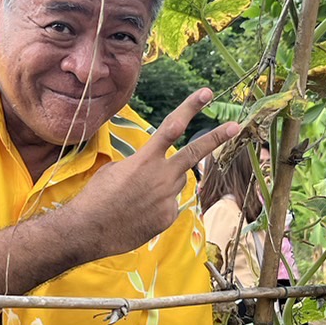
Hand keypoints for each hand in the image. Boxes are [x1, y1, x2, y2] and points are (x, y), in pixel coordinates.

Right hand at [67, 89, 238, 258]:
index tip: (206, 93)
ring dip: (165, 182)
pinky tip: (138, 213)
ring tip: (138, 195)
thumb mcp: (114, 170)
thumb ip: (140, 164)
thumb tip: (154, 170)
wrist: (89, 230)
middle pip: (195, 153)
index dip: (191, 107)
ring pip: (177, 182)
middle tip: (236, 126)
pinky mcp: (168, 217)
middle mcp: (161, 176)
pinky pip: (169, 205)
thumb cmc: (96, 196)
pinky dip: (157, 205)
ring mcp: (167, 198)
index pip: (172, 126)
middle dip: (217, 137)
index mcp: (145, 159)